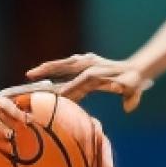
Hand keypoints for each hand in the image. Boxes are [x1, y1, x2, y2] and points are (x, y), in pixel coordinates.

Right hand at [26, 53, 150, 111]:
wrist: (135, 69)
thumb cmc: (133, 84)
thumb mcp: (134, 91)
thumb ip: (130, 98)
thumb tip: (128, 106)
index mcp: (100, 73)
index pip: (79, 82)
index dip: (67, 89)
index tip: (55, 96)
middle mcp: (91, 64)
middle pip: (66, 66)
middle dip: (48, 70)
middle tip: (30, 75)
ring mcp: (88, 60)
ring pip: (64, 63)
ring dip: (48, 67)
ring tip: (31, 74)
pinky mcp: (86, 61)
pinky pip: (67, 64)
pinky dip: (55, 67)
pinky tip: (45, 72)